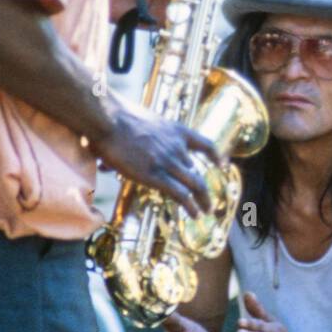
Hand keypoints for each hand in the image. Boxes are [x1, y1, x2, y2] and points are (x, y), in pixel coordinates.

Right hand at [90, 101, 219, 217]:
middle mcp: (177, 147)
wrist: (109, 119)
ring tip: (206, 211)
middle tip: (208, 200)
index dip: (215, 156)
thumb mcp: (142, 122)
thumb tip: (118, 149)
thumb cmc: (117, 117)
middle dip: (204, 189)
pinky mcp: (155, 176)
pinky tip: (195, 214)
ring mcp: (168, 162)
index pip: (204, 144)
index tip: (221, 165)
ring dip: (203, 200)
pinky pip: (181, 194)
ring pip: (195, 185)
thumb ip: (143, 137)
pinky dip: (191, 206)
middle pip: (197, 172)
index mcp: (176, 131)